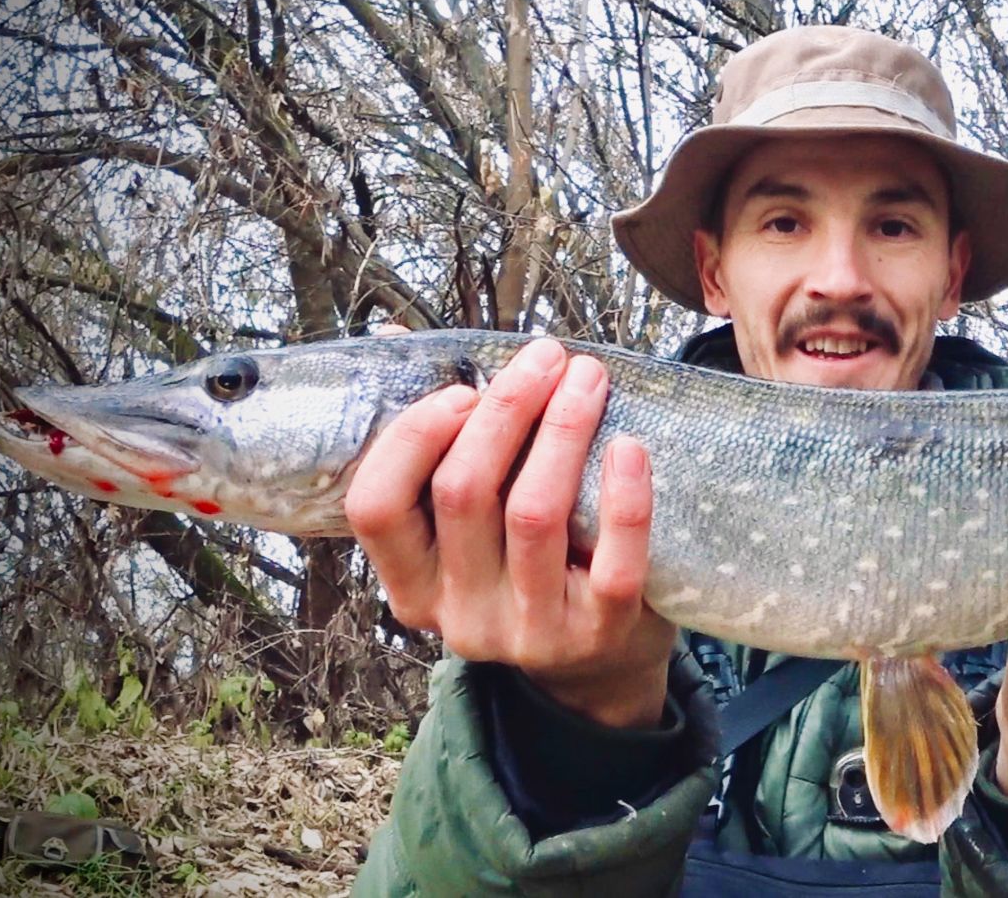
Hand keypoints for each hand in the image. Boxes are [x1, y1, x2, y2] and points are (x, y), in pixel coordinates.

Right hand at [344, 334, 674, 727]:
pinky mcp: (601, 633)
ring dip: (562, 430)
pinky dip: (624, 498)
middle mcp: (461, 616)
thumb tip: (390, 341)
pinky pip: (614, 561)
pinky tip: (630, 447)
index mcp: (413, 586)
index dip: (413, 438)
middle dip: (506, 408)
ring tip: (588, 378)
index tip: (464, 389)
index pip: (376, 507)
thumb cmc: (531, 570)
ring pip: (534, 514)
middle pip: (464, 493)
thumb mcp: (469, 535)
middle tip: (548, 357)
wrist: (601, 667)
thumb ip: (438, 455)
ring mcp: (530, 632)